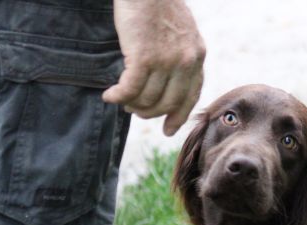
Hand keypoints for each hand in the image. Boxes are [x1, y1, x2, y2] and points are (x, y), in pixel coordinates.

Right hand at [103, 0, 205, 135]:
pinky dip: (118, 96)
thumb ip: (182, 56)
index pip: (191, 96)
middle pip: (168, 103)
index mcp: (197, 57)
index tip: (168, 130)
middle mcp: (186, 62)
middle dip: (150, 113)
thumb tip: (171, 81)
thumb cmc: (158, 4)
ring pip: (148, 98)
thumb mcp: (182, 32)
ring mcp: (166, 61)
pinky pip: (130, 89)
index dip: (178, 116)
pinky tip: (109, 96)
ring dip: (132, 105)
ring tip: (121, 101)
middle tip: (136, 112)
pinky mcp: (143, 58)